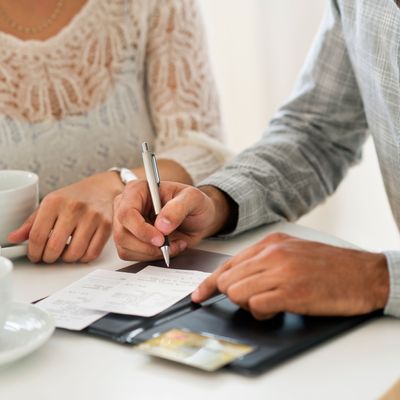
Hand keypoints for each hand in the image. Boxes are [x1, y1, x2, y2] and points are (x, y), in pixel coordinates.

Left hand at [7, 172, 121, 262]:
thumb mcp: (50, 203)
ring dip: (67, 259)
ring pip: (74, 253)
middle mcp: (74, 208)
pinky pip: (92, 253)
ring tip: (65, 253)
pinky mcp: (106, 226)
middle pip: (55, 247)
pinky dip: (83, 258)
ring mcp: (92, 217)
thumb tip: (14, 238)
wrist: (103, 188)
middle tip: (49, 256)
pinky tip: (79, 251)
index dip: (33, 251)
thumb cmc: (75, 197)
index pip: (37, 235)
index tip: (34, 255)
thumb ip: (32, 222)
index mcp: (55, 201)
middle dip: (49, 258)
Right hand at [113, 182, 231, 260]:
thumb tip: (161, 225)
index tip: (160, 239)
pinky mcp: (130, 238)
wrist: (198, 218)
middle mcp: (127, 205)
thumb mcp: (193, 199)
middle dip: (147, 245)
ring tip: (172, 245)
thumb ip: (178, 208)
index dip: (141, 229)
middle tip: (169, 244)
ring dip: (151, 252)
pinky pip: (131, 254)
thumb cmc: (194, 203)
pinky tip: (166, 248)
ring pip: (125, 247)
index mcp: (138, 190)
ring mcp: (127, 223)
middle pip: (122, 233)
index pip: (126, 213)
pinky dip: (150, 256)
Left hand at [191, 233, 389, 318]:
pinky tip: (277, 308)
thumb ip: (264, 261)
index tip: (199, 295)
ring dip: (247, 304)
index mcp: (271, 243)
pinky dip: (261, 312)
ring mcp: (281, 272)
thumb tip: (238, 278)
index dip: (209, 283)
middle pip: (228, 280)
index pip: (228, 264)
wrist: (364, 274)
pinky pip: (256, 305)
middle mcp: (272, 255)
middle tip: (254, 299)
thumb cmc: (328, 265)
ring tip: (269, 303)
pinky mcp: (292, 292)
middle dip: (233, 295)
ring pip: (236, 292)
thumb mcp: (292, 251)